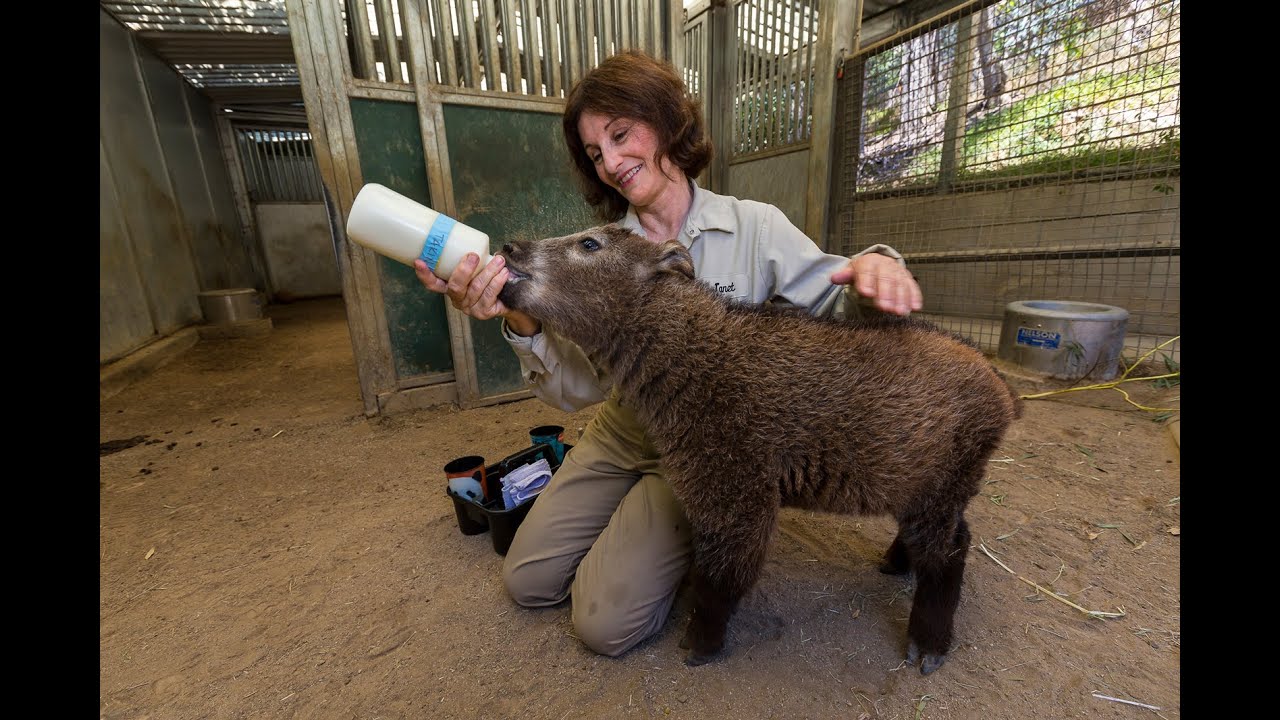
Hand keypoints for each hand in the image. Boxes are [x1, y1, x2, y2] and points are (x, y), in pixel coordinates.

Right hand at [413, 253, 540, 334]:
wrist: (507, 298)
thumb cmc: (487, 277)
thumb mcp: (475, 266)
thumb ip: (468, 255)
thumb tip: (463, 230)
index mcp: (449, 287)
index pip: (433, 284)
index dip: (425, 274)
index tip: (419, 261)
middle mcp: (457, 299)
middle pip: (455, 286)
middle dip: (464, 270)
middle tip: (473, 256)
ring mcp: (470, 307)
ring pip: (476, 288)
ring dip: (488, 272)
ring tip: (498, 260)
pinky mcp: (484, 312)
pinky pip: (489, 295)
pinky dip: (497, 281)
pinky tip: (504, 272)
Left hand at [829, 253, 922, 315]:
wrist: (878, 265)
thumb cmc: (863, 273)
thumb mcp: (852, 272)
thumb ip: (845, 276)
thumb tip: (834, 278)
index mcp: (869, 262)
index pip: (867, 270)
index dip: (867, 281)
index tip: (866, 293)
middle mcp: (885, 264)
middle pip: (886, 278)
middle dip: (886, 293)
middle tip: (885, 307)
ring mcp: (898, 271)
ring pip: (901, 284)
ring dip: (902, 298)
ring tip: (900, 312)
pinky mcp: (908, 279)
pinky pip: (913, 287)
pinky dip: (915, 297)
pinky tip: (915, 307)